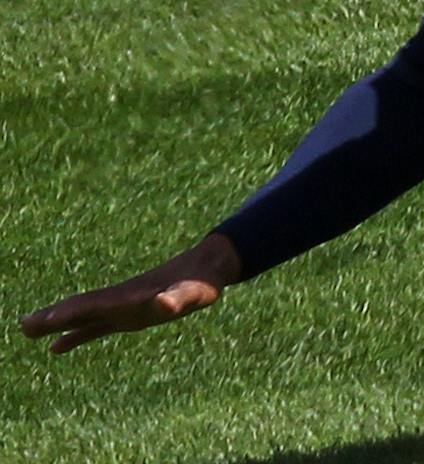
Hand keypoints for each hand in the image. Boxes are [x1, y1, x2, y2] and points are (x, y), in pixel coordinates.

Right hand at [20, 234, 242, 353]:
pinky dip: (75, 336)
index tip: (43, 320)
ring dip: (56, 325)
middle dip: (52, 317)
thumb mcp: (192, 294)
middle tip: (22, 325)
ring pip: (83, 318)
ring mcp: (122, 308)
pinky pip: (96, 327)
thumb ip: (176, 300)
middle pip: (81, 309)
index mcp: (130, 296)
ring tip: (26, 330)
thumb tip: (163, 304)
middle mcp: (121, 300)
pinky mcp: (129, 316)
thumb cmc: (202, 283)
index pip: (93, 305)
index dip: (69, 313)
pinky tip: (56, 347)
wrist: (209, 268)